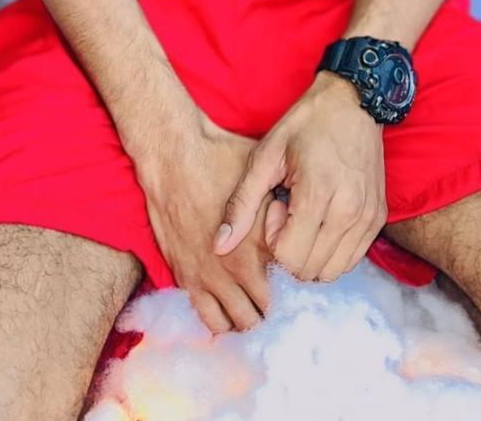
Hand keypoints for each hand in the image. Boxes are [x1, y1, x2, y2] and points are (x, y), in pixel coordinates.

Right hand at [136, 117, 289, 335]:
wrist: (173, 157)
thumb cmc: (221, 158)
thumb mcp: (264, 176)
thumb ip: (285, 206)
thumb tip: (307, 220)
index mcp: (263, 242)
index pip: (293, 285)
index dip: (299, 285)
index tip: (299, 280)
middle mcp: (239, 266)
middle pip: (270, 312)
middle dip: (278, 309)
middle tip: (281, 301)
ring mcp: (212, 277)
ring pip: (242, 323)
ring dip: (251, 318)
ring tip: (256, 307)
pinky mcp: (187, 279)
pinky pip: (210, 320)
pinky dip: (224, 323)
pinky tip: (230, 311)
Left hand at [212, 72, 387, 283]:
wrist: (353, 101)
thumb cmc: (305, 125)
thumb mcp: (265, 156)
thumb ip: (241, 204)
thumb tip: (219, 247)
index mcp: (318, 194)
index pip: (289, 258)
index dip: (273, 239)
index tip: (275, 205)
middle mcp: (349, 212)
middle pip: (309, 270)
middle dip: (290, 249)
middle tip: (288, 209)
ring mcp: (368, 217)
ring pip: (331, 272)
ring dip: (311, 254)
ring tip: (306, 214)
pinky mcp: (378, 219)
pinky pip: (350, 259)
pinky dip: (331, 250)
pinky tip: (323, 218)